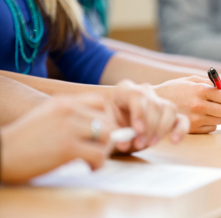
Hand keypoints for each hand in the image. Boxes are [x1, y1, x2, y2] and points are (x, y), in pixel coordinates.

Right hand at [1, 95, 117, 183]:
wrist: (2, 153)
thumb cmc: (24, 141)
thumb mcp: (47, 117)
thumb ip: (70, 117)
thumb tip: (98, 129)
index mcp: (63, 102)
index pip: (100, 102)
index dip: (106, 119)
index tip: (100, 134)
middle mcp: (68, 110)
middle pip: (107, 120)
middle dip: (108, 138)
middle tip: (99, 151)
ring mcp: (68, 127)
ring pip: (107, 135)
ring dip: (104, 150)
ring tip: (93, 160)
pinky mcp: (67, 147)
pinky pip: (99, 154)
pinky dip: (98, 164)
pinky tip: (89, 168)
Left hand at [110, 80, 189, 151]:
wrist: (114, 125)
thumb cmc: (109, 123)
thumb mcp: (107, 126)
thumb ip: (115, 134)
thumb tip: (124, 143)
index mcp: (125, 90)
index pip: (137, 96)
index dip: (139, 112)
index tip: (138, 130)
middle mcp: (145, 92)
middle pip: (154, 104)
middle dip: (149, 126)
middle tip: (140, 144)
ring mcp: (159, 102)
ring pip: (169, 109)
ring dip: (161, 129)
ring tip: (150, 144)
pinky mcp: (170, 116)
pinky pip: (182, 120)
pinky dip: (180, 130)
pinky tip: (173, 141)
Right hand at [153, 76, 220, 133]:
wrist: (154, 103)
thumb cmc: (176, 88)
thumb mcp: (192, 80)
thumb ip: (214, 84)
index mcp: (200, 90)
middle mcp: (199, 105)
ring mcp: (195, 119)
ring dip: (218, 115)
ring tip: (207, 109)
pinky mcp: (192, 129)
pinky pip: (212, 128)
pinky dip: (209, 123)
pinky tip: (200, 116)